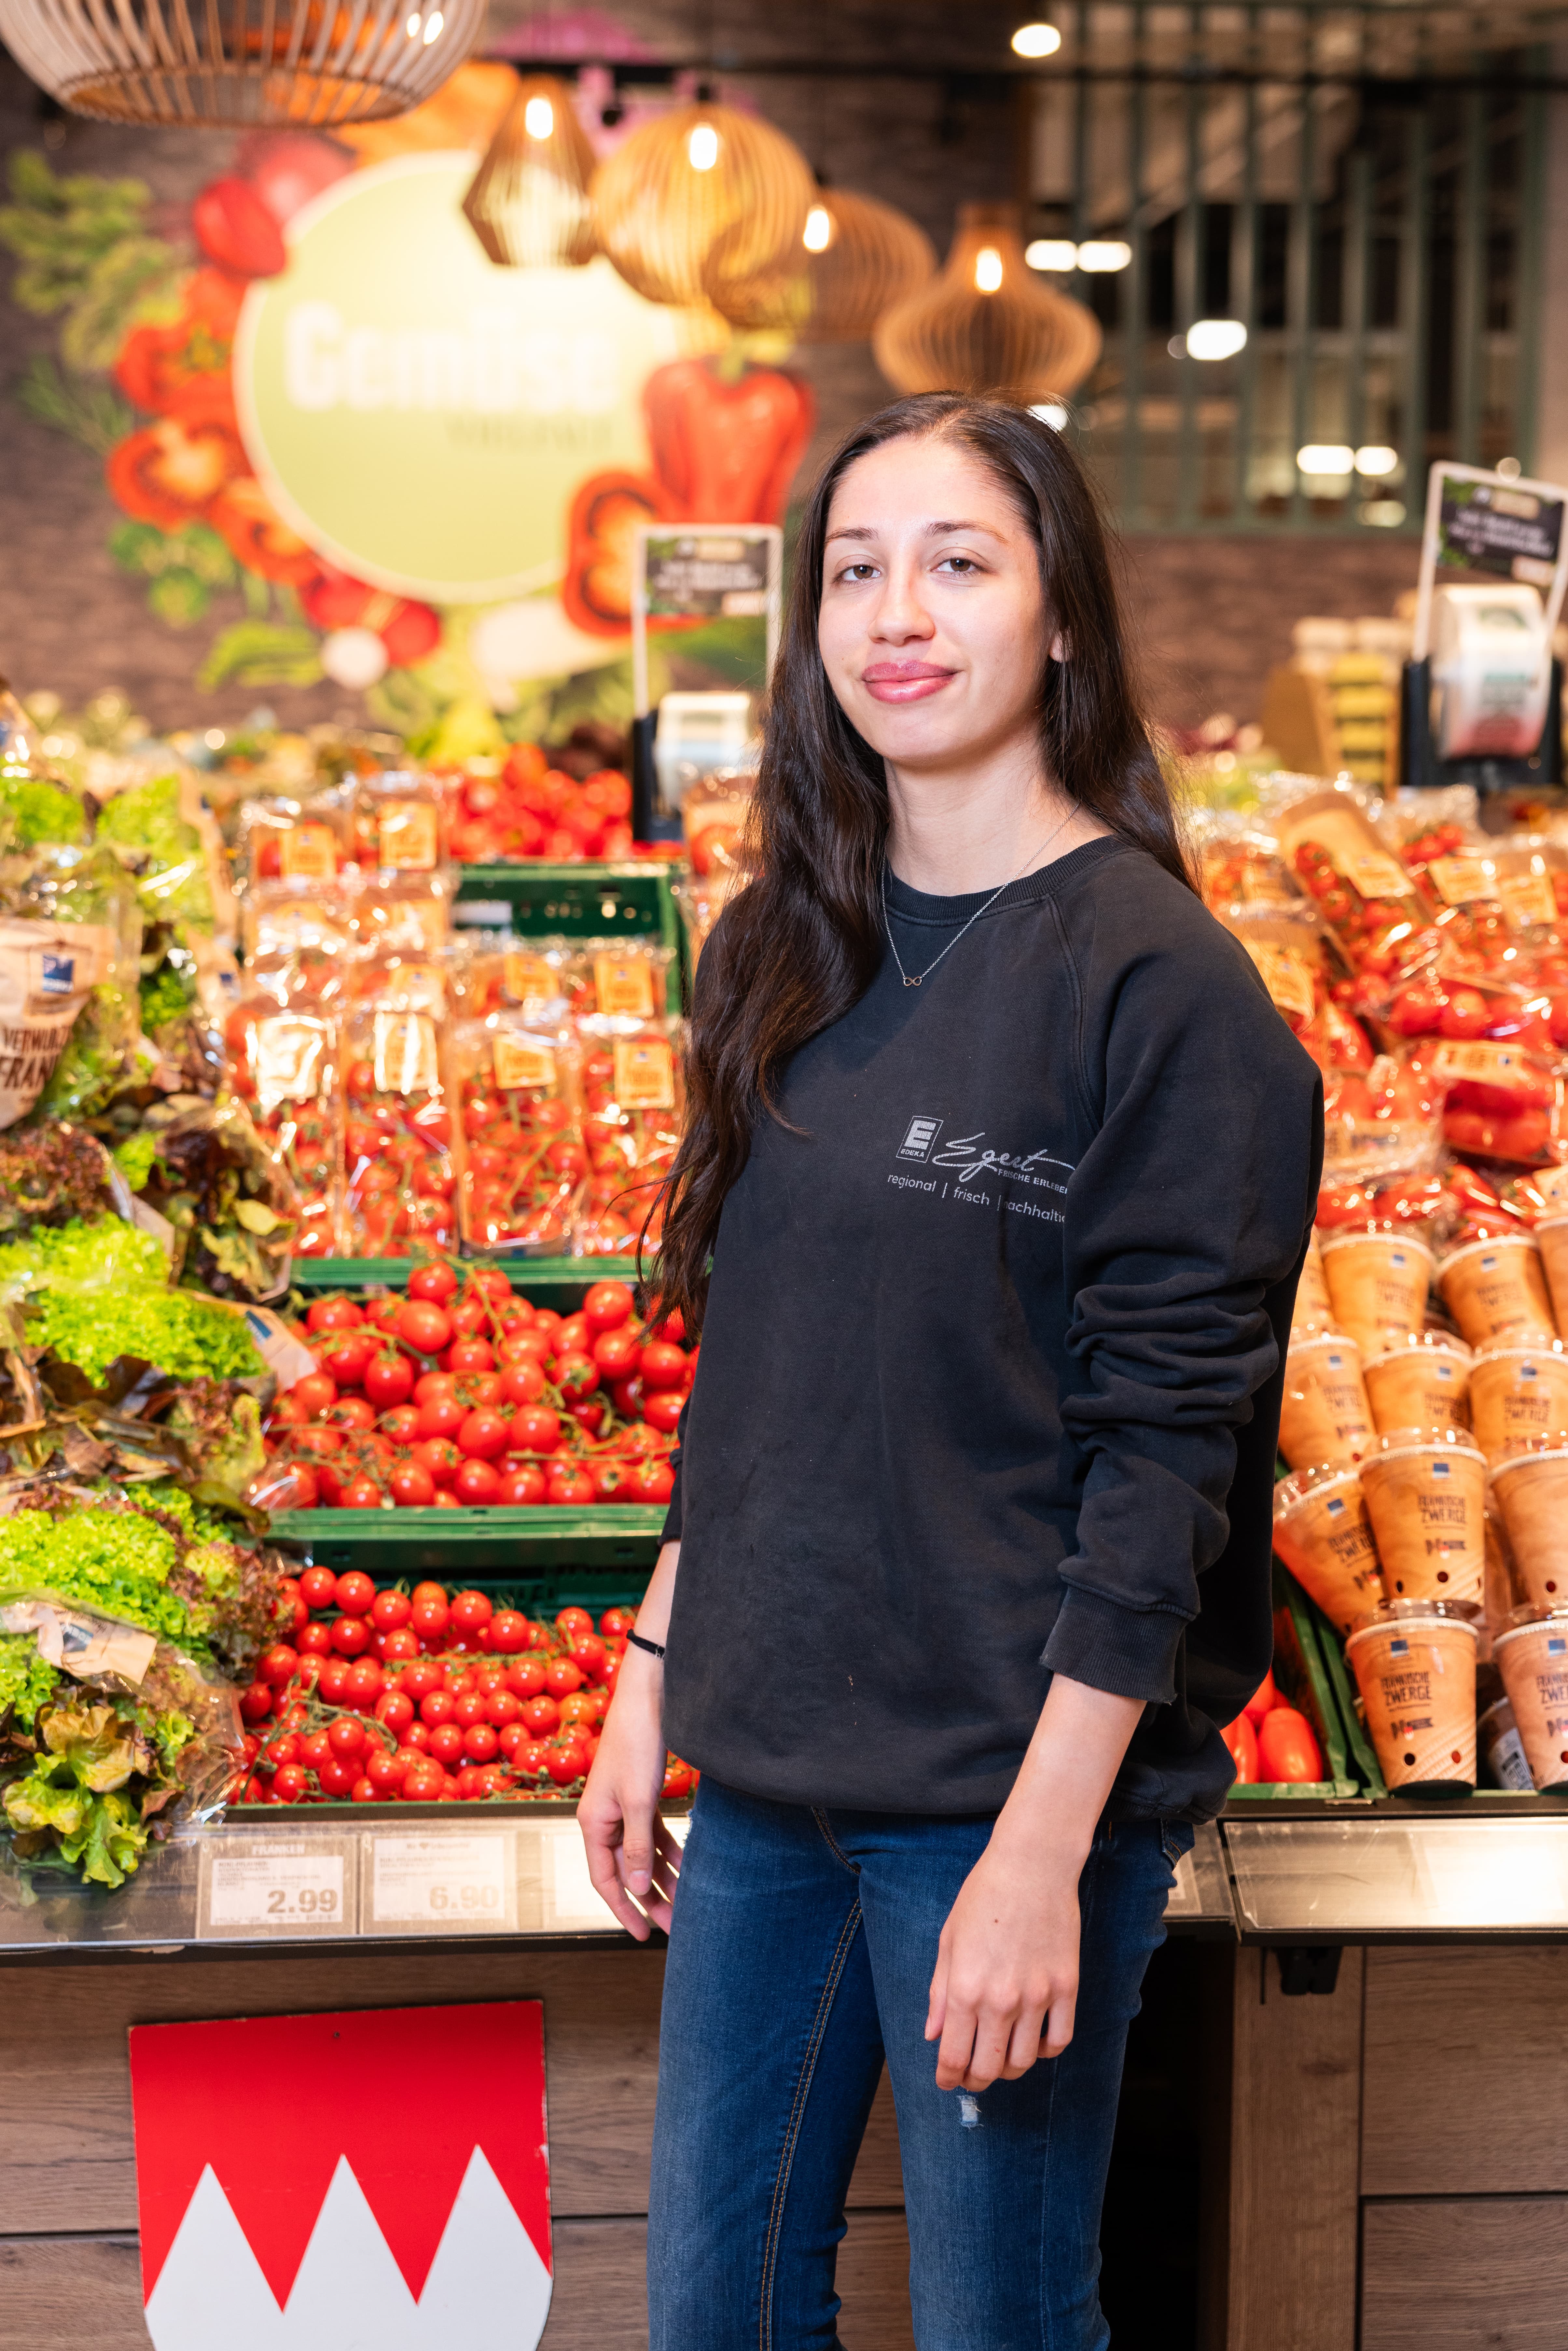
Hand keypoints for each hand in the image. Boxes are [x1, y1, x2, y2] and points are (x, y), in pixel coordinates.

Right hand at [577, 1647, 680, 1938]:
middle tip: (676, 1926)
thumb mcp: (639, 1799)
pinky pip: (652, 1833)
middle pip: (625, 1871)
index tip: (645, 1935)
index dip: (624, 1910)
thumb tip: (634, 1886)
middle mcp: (603, 1819)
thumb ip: (636, 1844)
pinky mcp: (639, 1795)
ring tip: (687, 1902)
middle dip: (650, 1900)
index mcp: (593, 1823)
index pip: (605, 1880)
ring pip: (642, 1853)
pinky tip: (688, 1864)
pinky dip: (668, 1850)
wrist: (648, 1696)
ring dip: (663, 1877)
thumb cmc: (638, 1743)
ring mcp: (621, 1807)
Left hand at [924, 1821, 1083, 2090]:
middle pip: (988, 2068)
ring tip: (999, 2058)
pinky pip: (1059, 2040)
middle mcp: (1002, 2001)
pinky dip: (1045, 2050)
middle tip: (971, 2076)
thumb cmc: (984, 1897)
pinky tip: (1034, 2041)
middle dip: (975, 2080)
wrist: (1032, 1866)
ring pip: (1024, 2061)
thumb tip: (933, 2035)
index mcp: (966, 1989)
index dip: (947, 2078)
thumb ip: (940, 1993)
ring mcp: (1038, 1996)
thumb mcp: (949, 1941)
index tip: (946, 2081)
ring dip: (1008, 2068)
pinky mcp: (1067, 1988)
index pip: (954, 2057)